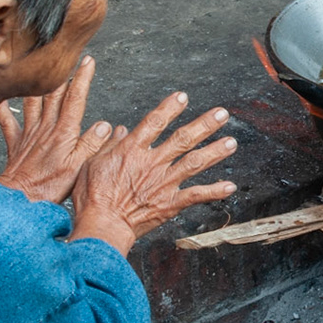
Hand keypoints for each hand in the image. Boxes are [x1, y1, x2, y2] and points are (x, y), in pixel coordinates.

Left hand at [0, 56, 113, 203]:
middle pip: (54, 94)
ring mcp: (29, 134)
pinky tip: (0, 99)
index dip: (82, 78)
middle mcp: (46, 128)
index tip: (88, 61)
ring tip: (38, 68)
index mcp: (64, 132)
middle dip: (63, 74)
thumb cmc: (49, 187)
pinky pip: (8, 122)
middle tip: (68, 58)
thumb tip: (104, 125)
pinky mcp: (16, 143)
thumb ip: (91, 144)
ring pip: (33, 102)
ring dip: (37, 85)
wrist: (19, 198)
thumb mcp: (79, 167)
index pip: (76, 99)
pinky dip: (3, 109)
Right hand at [70, 92, 238, 253]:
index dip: (170, 108)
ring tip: (231, 142)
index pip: (154, 122)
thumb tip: (119, 130)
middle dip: (204, 124)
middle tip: (222, 114)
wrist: (101, 225)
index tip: (183, 97)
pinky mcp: (169, 203)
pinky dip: (214, 191)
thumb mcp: (91, 163)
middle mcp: (152, 162)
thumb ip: (109, 145)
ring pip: (195, 162)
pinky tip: (230, 187)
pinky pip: (196, 195)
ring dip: (215, 151)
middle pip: (183, 138)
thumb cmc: (91, 197)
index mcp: (131, 150)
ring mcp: (163, 182)